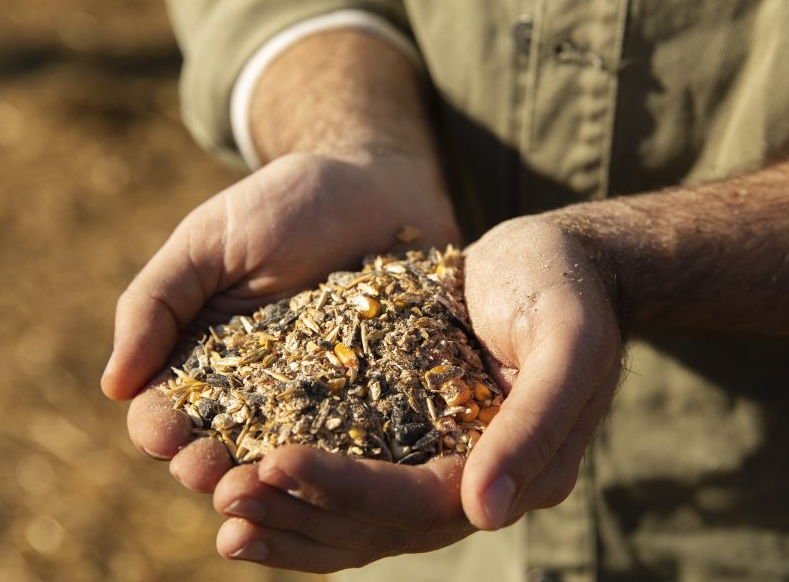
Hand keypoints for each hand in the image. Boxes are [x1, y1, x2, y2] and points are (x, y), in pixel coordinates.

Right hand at [100, 148, 458, 491]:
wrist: (378, 184)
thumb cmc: (283, 205)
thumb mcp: (209, 241)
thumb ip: (156, 304)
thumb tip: (112, 387)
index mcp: (202, 363)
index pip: (165, 413)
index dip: (159, 430)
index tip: (163, 436)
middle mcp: (257, 396)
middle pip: (221, 450)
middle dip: (209, 466)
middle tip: (211, 470)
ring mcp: (321, 405)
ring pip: (286, 461)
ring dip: (270, 480)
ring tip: (265, 480)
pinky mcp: (381, 402)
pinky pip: (362, 444)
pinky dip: (344, 463)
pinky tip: (337, 473)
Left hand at [209, 214, 623, 571]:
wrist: (563, 262)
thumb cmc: (567, 288)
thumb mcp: (569, 340)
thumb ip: (536, 422)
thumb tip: (483, 513)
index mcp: (520, 475)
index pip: (420, 503)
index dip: (346, 490)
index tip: (274, 462)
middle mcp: (476, 489)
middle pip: (378, 527)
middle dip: (299, 512)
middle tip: (225, 492)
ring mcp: (440, 472)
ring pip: (356, 522)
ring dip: (288, 519)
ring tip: (219, 504)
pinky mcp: (410, 446)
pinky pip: (350, 486)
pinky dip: (299, 493)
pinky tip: (245, 481)